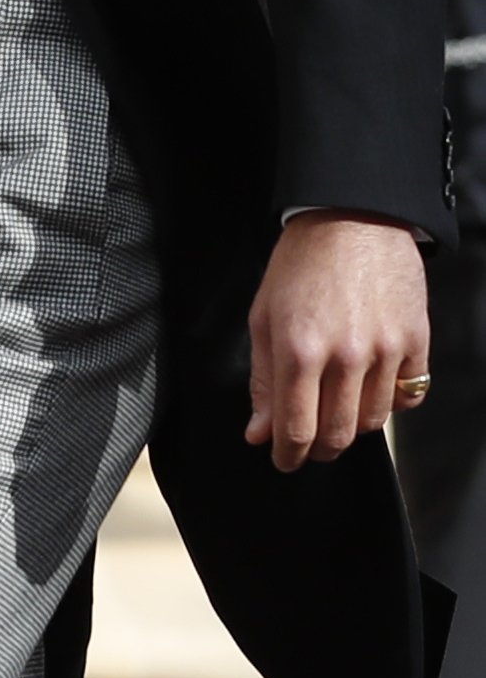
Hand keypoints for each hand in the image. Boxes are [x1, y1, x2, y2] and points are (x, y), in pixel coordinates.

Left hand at [245, 213, 429, 471]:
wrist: (353, 217)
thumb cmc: (300, 264)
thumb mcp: (264, 318)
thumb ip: (263, 381)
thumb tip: (259, 433)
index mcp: (300, 350)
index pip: (296, 429)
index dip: (287, 455)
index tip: (283, 460)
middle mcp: (347, 355)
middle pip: (339, 434)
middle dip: (319, 450)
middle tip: (308, 445)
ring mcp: (387, 349)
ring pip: (375, 421)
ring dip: (353, 427)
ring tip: (337, 411)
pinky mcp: (417, 339)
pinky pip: (410, 395)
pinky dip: (391, 403)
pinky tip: (371, 390)